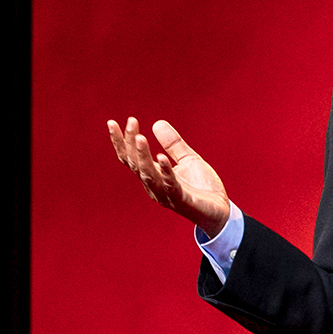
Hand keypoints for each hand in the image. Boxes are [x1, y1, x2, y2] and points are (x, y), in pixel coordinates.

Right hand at [107, 115, 231, 233]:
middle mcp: (155, 187)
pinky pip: (171, 186)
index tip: (112, 123)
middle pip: (136, 165)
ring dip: (142, 157)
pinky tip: (161, 157)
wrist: (220, 212)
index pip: (131, 159)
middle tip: (131, 122)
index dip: (121, 142)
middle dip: (130, 144)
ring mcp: (167, 195)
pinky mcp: (182, 201)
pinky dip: (165, 172)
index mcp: (154, 176)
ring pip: (148, 175)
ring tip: (139, 138)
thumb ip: (173, 144)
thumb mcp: (188, 159)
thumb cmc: (202, 188)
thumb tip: (157, 123)